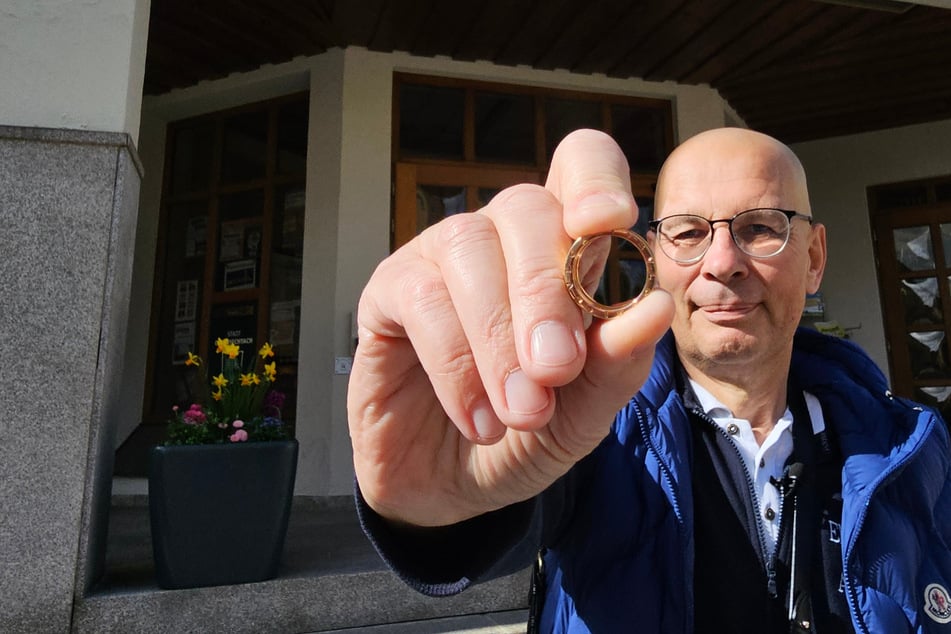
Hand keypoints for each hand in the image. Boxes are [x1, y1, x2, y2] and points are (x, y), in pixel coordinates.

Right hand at [348, 129, 673, 526]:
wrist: (453, 490)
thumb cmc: (525, 435)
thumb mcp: (584, 413)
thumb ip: (617, 364)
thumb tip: (653, 307)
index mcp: (561, 248)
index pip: (579, 165)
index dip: (594, 179)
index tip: (607, 224)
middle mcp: (499, 238)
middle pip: (524, 207)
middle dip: (546, 291)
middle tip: (556, 371)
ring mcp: (438, 259)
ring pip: (467, 247)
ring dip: (498, 335)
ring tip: (521, 411)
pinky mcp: (387, 292)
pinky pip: (420, 298)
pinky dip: (455, 363)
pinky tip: (479, 419)